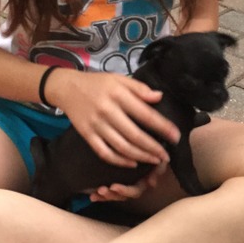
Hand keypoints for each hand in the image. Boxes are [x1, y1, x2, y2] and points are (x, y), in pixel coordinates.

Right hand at [47, 69, 179, 169]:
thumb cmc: (97, 83)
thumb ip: (140, 88)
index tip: (176, 136)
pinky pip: (105, 152)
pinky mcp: (87, 135)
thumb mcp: (119, 79)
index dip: (162, 127)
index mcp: (118, 95)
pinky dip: (119, 161)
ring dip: (140, 156)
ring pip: (121, 147)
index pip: (145, 114)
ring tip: (154, 160)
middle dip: (153, 148)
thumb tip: (159, 97)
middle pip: (135, 135)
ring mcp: (96, 125)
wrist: (67, 88)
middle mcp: (107, 111)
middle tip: (167, 156)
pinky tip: (132, 163)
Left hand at [87, 159, 167, 202]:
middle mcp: (134, 187)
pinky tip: (92, 196)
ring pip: (114, 195)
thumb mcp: (160, 162)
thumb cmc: (156, 156)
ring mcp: (126, 185)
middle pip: (122, 196)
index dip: (124, 190)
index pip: (134, 191)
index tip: (114, 186)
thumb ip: (158, 171)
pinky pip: (109, 191)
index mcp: (143, 184)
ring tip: (95, 195)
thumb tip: (152, 183)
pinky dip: (101, 195)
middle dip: (111, 195)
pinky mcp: (118, 182)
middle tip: (101, 190)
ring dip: (105, 196)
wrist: (153, 152)